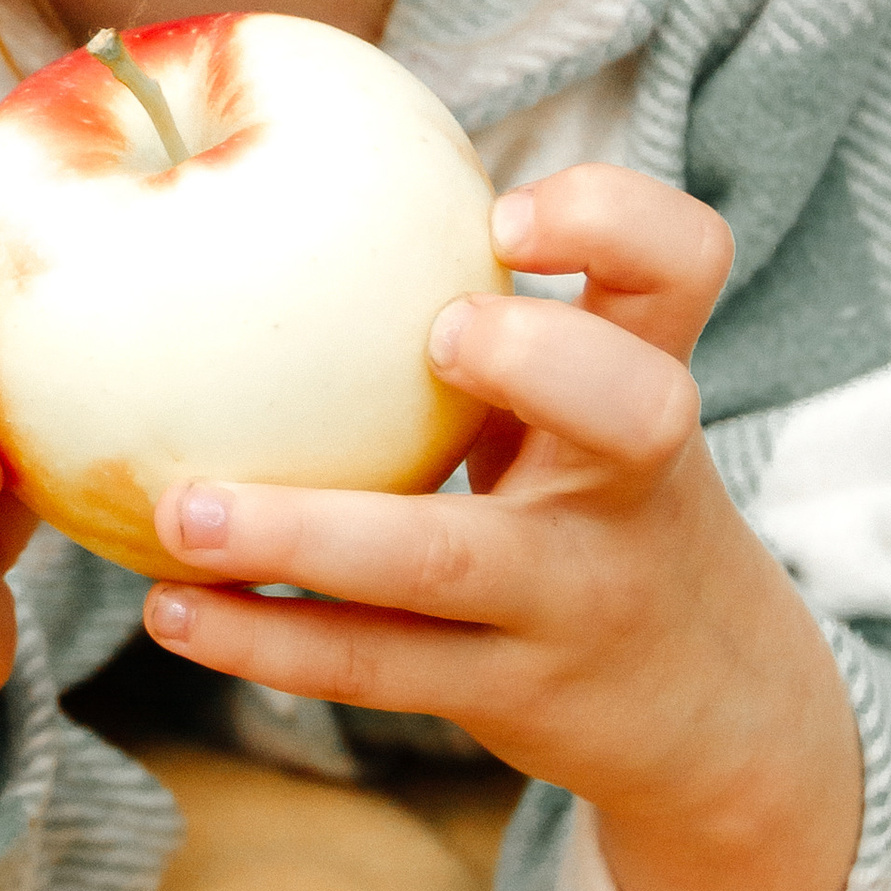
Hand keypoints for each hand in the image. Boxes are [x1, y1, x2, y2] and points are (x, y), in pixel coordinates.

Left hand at [141, 164, 864, 890]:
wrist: (718, 713)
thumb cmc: (598, 502)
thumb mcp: (587, 408)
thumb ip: (495, 315)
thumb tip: (284, 177)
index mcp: (647, 375)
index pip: (684, 263)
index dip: (613, 223)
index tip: (505, 212)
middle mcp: (631, 484)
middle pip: (633, 410)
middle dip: (537, 358)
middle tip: (434, 332)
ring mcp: (574, 595)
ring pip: (449, 561)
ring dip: (304, 534)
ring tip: (183, 512)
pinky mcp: (515, 691)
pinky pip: (379, 664)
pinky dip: (266, 640)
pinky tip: (171, 613)